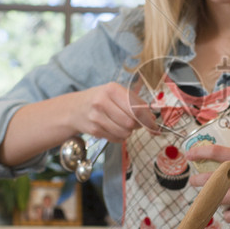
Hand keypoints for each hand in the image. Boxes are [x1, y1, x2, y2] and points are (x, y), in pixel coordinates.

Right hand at [0, 81, 142, 166]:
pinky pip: (116, 139)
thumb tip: (154, 120)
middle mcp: (102, 101)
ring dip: (128, 132)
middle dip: (137, 125)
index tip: (154, 125)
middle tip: (134, 122)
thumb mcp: (116, 94)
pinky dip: (119, 137)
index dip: (148, 119)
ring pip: (124, 133)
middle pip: (131, 122)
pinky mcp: (93, 130)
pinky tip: (113, 128)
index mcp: (112, 89)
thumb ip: (136, 104)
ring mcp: (96, 116)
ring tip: (121, 124)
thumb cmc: (101, 100)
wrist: (75, 108)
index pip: (136, 107)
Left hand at [186, 132, 229, 222]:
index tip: (189, 155)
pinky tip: (227, 209)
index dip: (198, 153)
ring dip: (208, 197)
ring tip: (207, 195)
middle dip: (197, 180)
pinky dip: (226, 213)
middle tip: (195, 180)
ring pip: (215, 198)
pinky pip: (229, 215)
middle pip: (210, 179)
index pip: (216, 152)